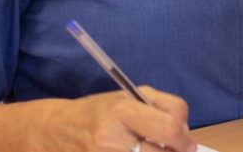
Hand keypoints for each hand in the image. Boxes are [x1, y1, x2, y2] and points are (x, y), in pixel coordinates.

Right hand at [29, 86, 195, 151]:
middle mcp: (112, 138)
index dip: (184, 136)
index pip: (168, 126)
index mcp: (122, 110)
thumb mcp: (128, 97)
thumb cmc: (98, 112)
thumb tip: (186, 135)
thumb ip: (161, 107)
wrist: (57, 131)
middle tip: (176, 151)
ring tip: (157, 151)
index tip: (186, 141)